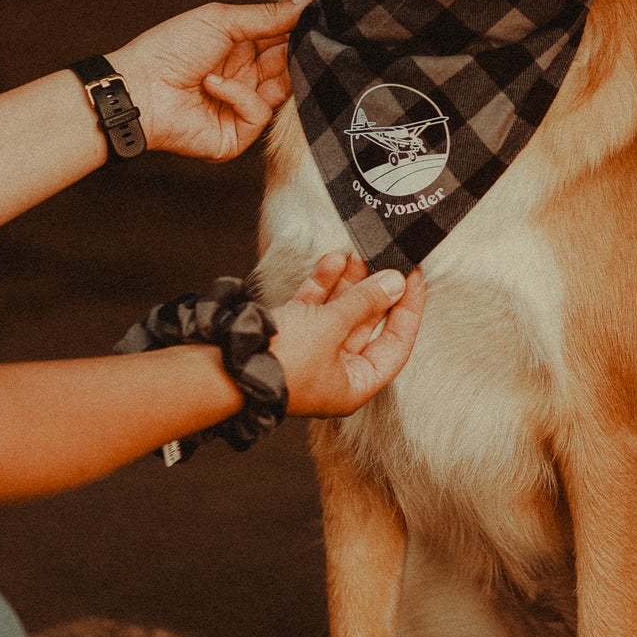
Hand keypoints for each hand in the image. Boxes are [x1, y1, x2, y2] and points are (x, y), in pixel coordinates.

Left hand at [109, 0, 308, 160]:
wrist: (137, 87)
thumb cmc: (169, 49)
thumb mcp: (221, 21)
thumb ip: (268, 16)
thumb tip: (308, 0)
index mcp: (240, 49)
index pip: (283, 39)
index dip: (300, 28)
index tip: (320, 14)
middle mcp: (245, 77)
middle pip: (289, 65)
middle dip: (297, 51)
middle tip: (307, 37)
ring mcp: (241, 107)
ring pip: (283, 91)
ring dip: (275, 73)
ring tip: (255, 60)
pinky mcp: (237, 135)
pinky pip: (258, 113)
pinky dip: (239, 96)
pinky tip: (213, 85)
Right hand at [269, 252, 425, 415]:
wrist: (222, 368)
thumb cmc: (280, 362)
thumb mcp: (330, 328)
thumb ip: (364, 303)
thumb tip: (396, 283)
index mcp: (354, 385)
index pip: (396, 344)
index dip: (408, 310)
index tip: (414, 278)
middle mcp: (335, 371)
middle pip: (367, 325)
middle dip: (376, 290)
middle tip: (388, 259)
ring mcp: (311, 353)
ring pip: (339, 312)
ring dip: (350, 282)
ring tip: (360, 252)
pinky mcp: (288, 335)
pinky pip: (313, 308)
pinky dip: (323, 284)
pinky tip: (333, 259)